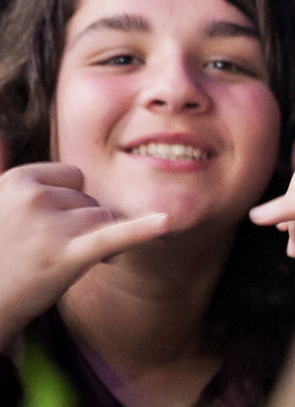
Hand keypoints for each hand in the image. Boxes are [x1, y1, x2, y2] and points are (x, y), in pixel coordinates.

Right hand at [0, 163, 168, 350]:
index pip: (75, 177)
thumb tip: (18, 142)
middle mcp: (34, 197)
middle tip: (46, 252)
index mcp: (18, 179)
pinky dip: (141, 231)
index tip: (50, 224)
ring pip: (103, 220)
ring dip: (92, 242)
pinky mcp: (67, 257)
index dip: (70, 201)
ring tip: (56, 263)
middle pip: (90, 200)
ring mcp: (51, 227)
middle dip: (81, 225)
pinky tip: (165, 222)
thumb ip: (22, 183)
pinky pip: (112, 237)